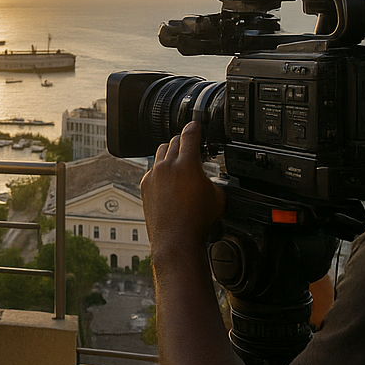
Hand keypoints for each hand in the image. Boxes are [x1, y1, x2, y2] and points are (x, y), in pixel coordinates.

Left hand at [140, 121, 224, 247]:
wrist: (176, 239)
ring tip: (180, 162)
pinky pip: (153, 168)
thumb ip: (215, 180)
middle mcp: (167, 166)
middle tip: (193, 147)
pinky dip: (161, 169)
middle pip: (175, 140)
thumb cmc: (197, 221)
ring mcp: (154, 174)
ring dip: (172, 152)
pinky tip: (169, 179)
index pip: (190, 134)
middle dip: (185, 141)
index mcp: (187, 163)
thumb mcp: (218, 196)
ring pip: (161, 152)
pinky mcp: (145, 185)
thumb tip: (212, 178)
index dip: (195, 127)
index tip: (197, 125)